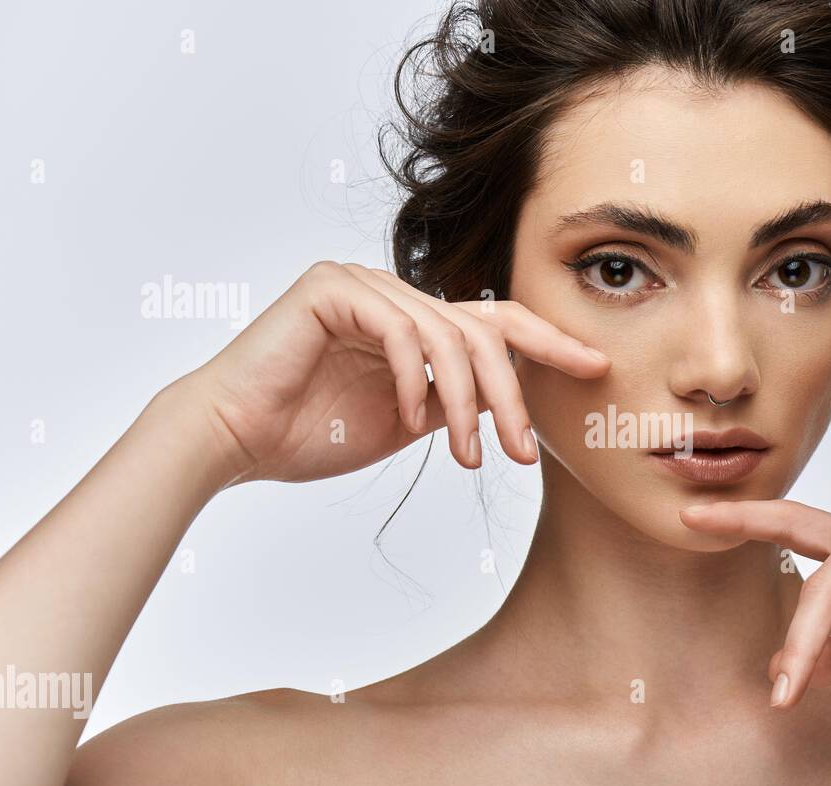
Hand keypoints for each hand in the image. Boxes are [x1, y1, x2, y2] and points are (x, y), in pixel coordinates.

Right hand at [176, 261, 609, 484]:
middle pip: (483, 329)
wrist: (235, 439)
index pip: (496, 322)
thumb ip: (455, 402)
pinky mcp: (331, 287)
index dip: (550, 342)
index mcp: (414, 321)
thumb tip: (514, 404)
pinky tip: (408, 420)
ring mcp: (362, 283)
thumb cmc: (309, 432)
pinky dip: (413, 379)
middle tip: (525, 451)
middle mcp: (394, 293)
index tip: (595, 369)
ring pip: (448, 336)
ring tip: (468, 455)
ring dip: (466, 403)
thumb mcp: (407, 421)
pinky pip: (400, 330)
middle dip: (514, 393)